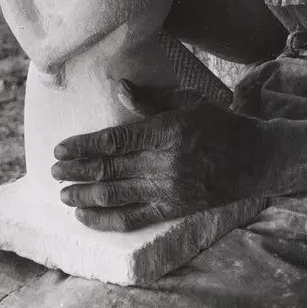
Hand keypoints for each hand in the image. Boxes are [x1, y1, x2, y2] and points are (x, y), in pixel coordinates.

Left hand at [51, 81, 267, 230]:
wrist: (253, 159)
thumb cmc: (220, 124)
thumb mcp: (189, 102)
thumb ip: (152, 99)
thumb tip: (120, 88)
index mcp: (167, 131)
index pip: (115, 140)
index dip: (83, 146)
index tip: (60, 148)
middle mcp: (164, 162)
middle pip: (108, 168)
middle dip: (76, 170)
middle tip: (53, 171)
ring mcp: (167, 189)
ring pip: (114, 195)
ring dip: (83, 195)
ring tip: (63, 193)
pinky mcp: (172, 209)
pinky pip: (131, 219)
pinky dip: (104, 219)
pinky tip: (85, 216)